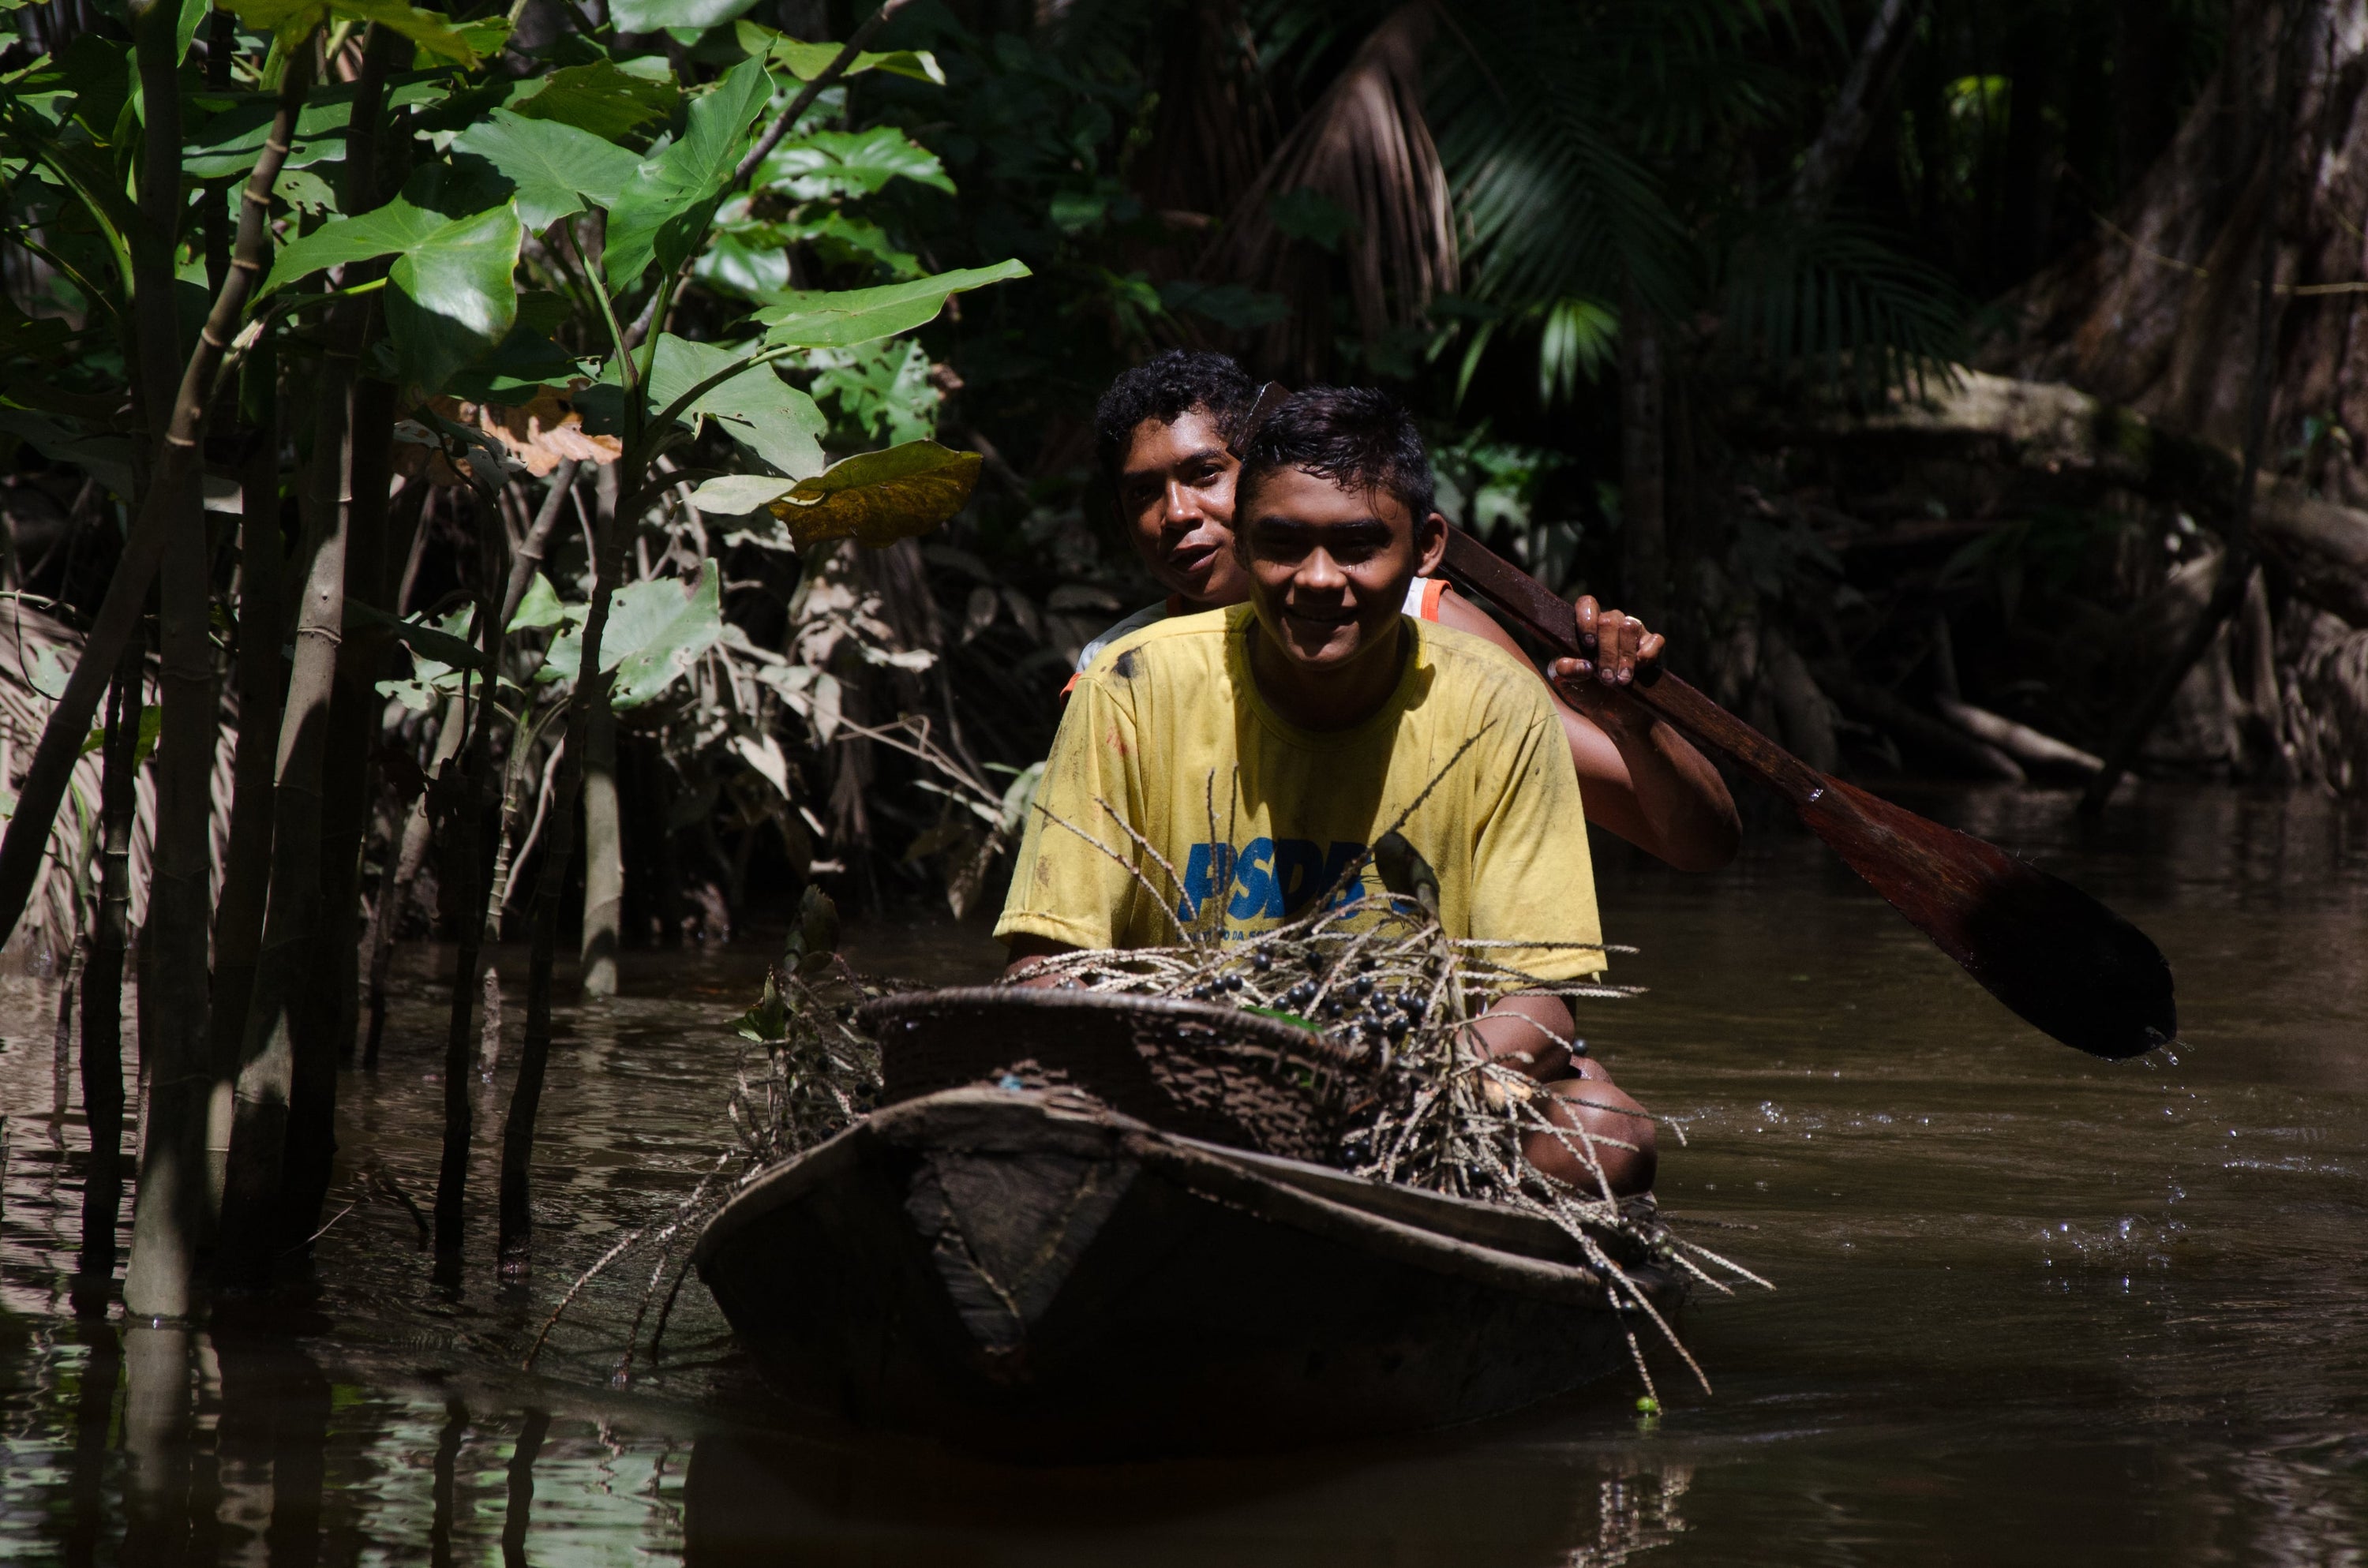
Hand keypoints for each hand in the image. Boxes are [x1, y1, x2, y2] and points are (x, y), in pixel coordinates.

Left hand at [1547, 596, 1663, 694]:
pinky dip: (1647, 655)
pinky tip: (1639, 670)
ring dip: (1625, 657)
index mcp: (1586, 626)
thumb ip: (1564, 670)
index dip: (1587, 620)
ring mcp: (1632, 631)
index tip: (1589, 644)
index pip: (1587, 604)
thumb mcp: (1567, 683)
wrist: (1614, 712)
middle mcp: (1610, 623)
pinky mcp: (1651, 644)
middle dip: (1607, 653)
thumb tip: (1585, 665)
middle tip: (1606, 678)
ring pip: (1631, 626)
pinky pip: (1656, 640)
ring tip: (1621, 680)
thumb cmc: (1586, 691)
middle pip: (1609, 621)